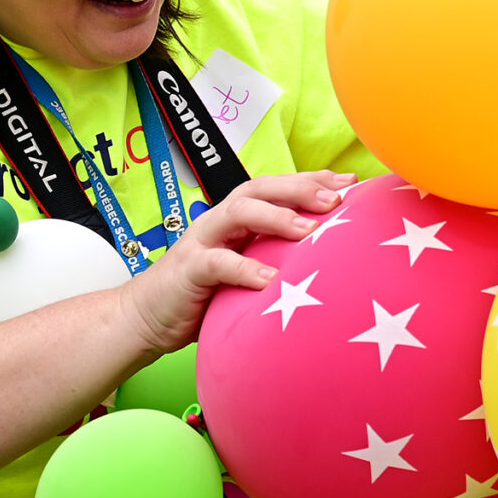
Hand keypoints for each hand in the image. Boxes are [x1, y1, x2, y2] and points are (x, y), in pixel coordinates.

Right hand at [119, 172, 355, 354]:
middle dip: (299, 188)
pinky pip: (217, 263)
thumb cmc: (204, 294)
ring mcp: (202, 242)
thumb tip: (329, 263)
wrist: (146, 317)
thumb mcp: (245, 272)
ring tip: (308, 231)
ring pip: (239, 214)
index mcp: (237, 219)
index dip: (311, 180)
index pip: (277, 188)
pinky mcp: (189, 270)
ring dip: (276, 218)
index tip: (350, 183)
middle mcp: (220, 222)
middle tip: (336, 198)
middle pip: (260, 189)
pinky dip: (245, 269)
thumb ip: (275, 260)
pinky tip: (270, 280)